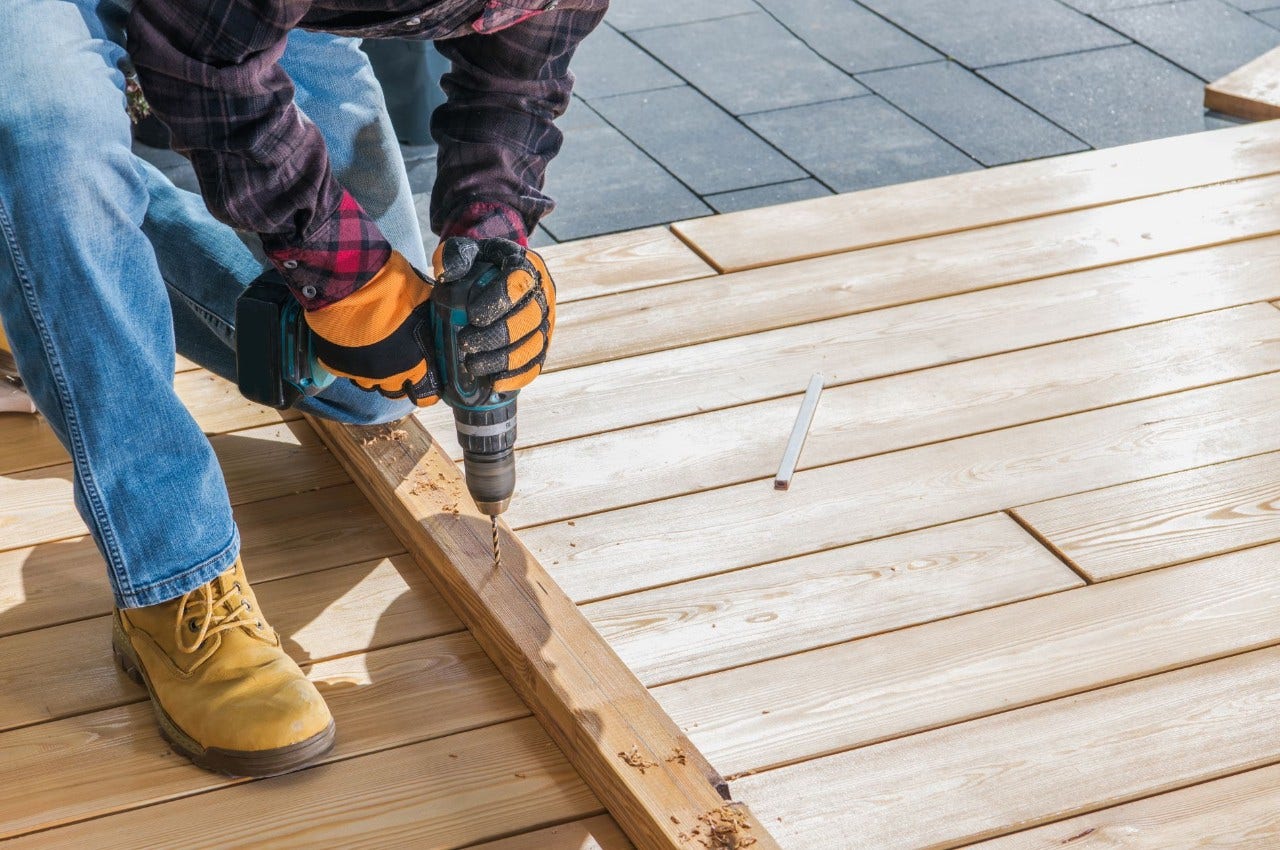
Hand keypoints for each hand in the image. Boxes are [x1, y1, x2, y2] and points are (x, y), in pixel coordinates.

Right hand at [302, 251, 440, 406]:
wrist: (351, 285)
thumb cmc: (393, 291)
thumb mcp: (424, 302)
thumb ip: (430, 322)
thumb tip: (439, 323)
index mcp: (415, 364)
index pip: (426, 394)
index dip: (427, 387)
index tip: (423, 377)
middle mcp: (389, 376)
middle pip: (395, 392)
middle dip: (398, 379)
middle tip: (396, 361)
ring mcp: (361, 373)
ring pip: (369, 383)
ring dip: (373, 372)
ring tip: (372, 352)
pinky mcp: (336, 366)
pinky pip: (346, 371)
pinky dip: (350, 362)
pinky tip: (351, 347)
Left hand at [433, 237, 555, 393]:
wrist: (495, 277)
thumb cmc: (479, 265)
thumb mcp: (465, 251)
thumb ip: (454, 256)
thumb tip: (448, 274)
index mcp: (526, 265)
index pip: (520, 281)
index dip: (498, 300)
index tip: (472, 314)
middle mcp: (543, 294)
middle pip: (529, 319)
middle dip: (497, 336)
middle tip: (466, 342)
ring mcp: (546, 322)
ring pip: (533, 345)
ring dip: (503, 360)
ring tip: (473, 365)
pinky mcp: (542, 345)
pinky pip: (536, 364)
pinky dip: (516, 377)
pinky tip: (494, 382)